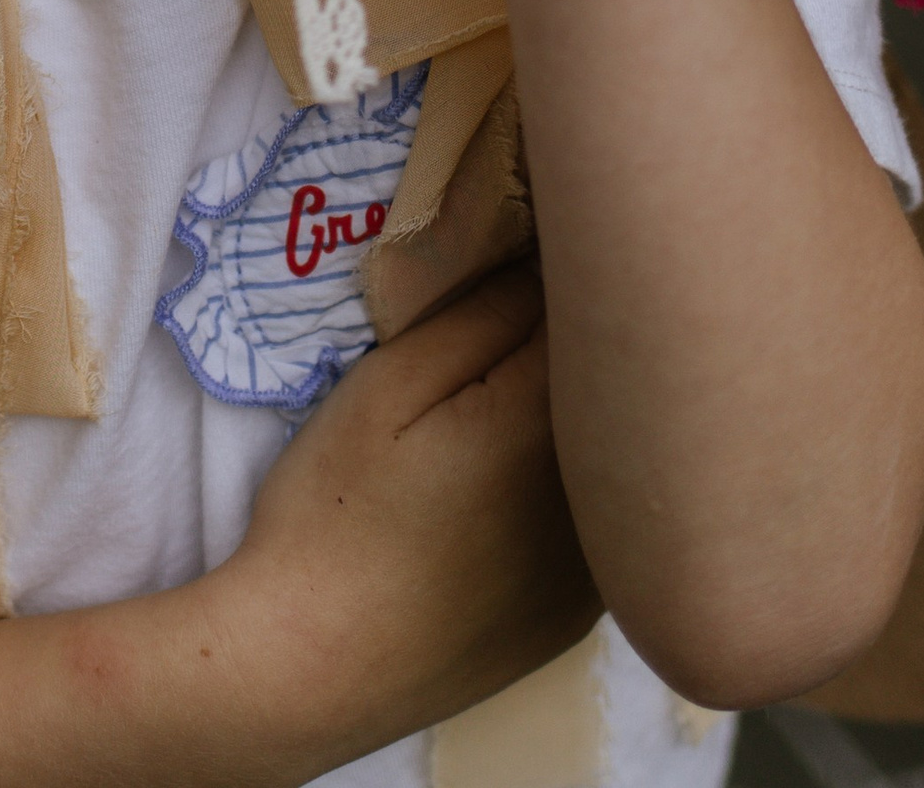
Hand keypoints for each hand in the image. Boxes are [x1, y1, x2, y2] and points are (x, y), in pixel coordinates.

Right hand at [210, 268, 598, 762]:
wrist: (307, 673)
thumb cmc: (331, 515)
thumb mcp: (388, 387)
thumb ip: (480, 314)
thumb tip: (551, 256)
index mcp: (546, 425)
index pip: (593, 312)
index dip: (562, 270)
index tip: (529, 251)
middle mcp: (594, 499)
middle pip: (615, 385)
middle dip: (579, 340)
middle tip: (513, 320)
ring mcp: (595, 568)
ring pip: (612, 457)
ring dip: (580, 418)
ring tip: (502, 410)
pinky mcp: (578, 614)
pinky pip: (597, 523)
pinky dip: (571, 490)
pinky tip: (507, 492)